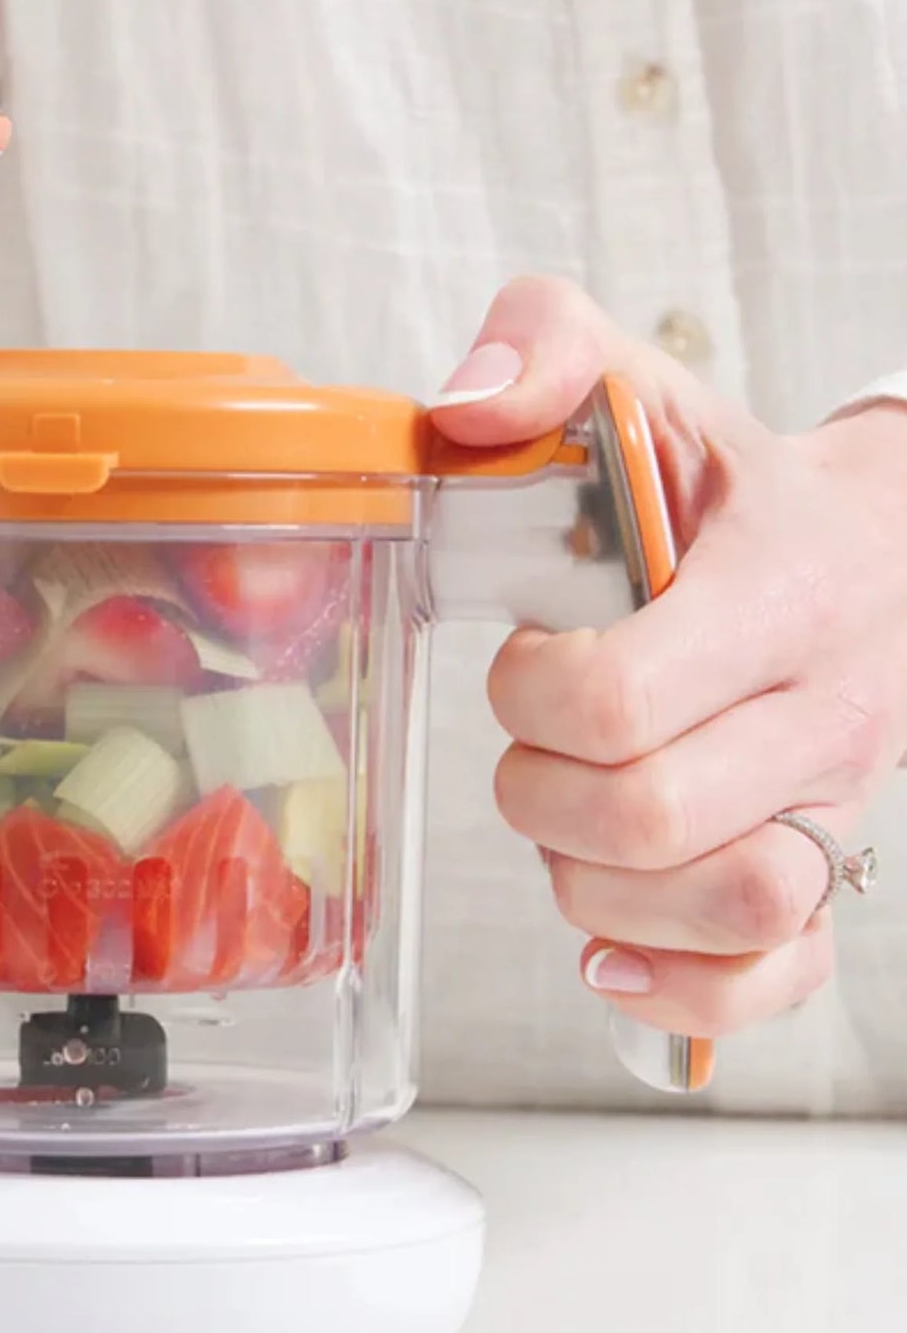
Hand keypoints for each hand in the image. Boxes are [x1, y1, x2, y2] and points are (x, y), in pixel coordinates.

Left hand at [429, 277, 906, 1039]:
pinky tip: (607, 942)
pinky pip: (774, 979)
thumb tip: (466, 408)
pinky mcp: (828, 875)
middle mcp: (821, 712)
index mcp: (773, 592)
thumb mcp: (640, 387)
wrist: (870, 551)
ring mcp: (834, 806)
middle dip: (540, 791)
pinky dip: (677, 985)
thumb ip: (545, 347)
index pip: (620, 696)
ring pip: (720, 905)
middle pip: (649, 816)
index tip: (530, 654)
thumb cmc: (726, 488)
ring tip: (572, 818)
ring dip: (594, 883)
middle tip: (537, 742)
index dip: (532, 693)